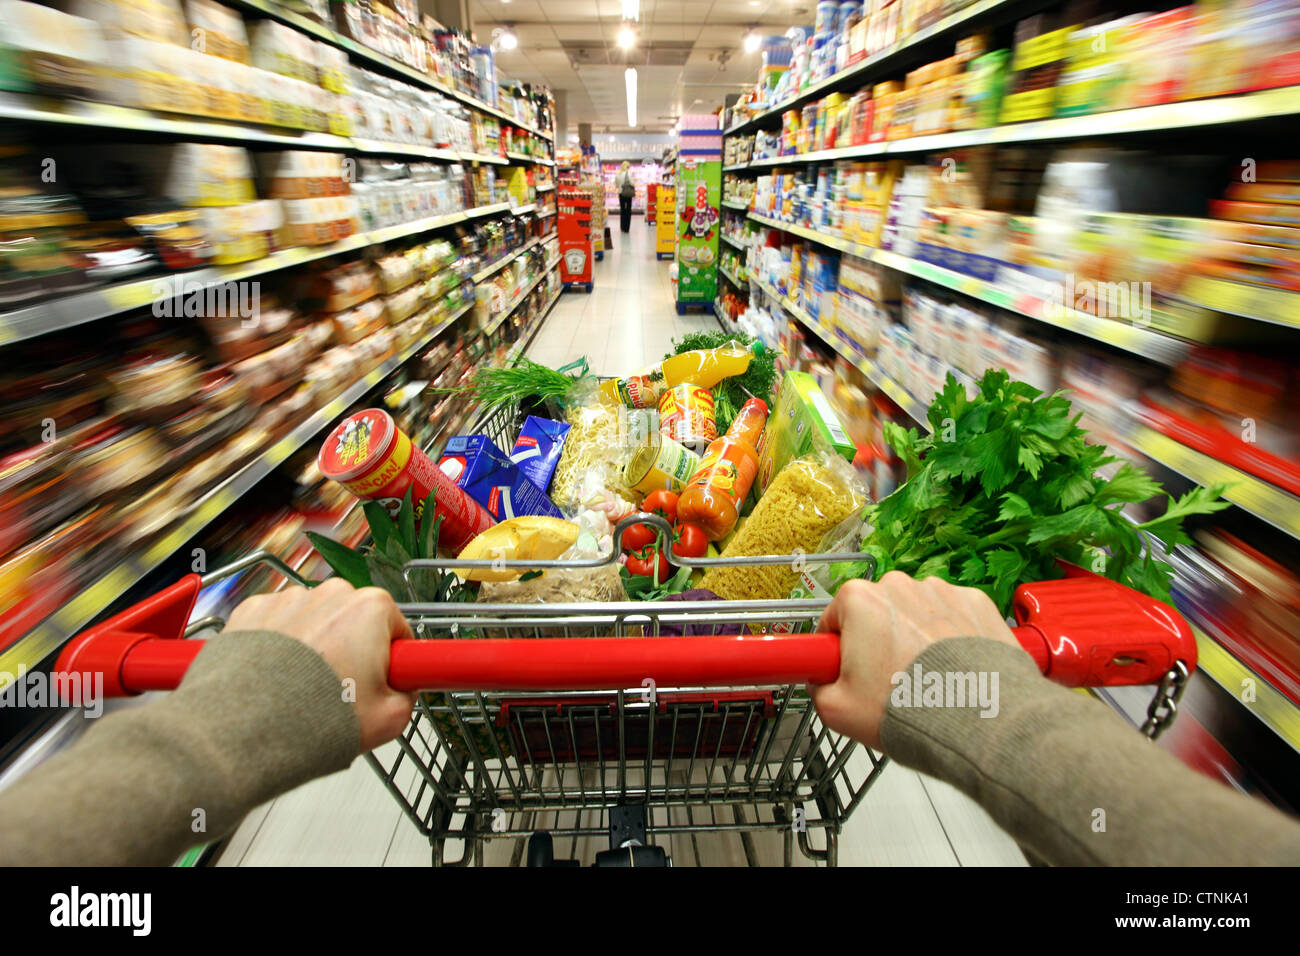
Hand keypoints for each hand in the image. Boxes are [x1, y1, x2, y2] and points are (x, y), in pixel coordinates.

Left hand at [225, 579, 415, 752]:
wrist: (241, 731)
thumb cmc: (310, 720)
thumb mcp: (390, 719)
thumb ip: (407, 695)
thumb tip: (402, 690)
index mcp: (372, 609)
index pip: (398, 629)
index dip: (393, 659)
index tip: (383, 680)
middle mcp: (330, 594)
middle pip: (354, 621)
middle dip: (352, 651)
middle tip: (342, 693)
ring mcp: (287, 599)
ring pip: (313, 622)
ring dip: (313, 648)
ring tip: (301, 691)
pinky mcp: (251, 611)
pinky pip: (275, 625)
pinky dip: (277, 647)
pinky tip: (274, 679)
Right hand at [809, 572, 1020, 749]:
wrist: (979, 720)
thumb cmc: (910, 710)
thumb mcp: (836, 710)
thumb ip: (817, 687)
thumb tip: (822, 682)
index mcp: (858, 599)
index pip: (833, 620)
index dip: (837, 650)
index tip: (847, 671)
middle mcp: (899, 585)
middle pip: (876, 613)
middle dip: (877, 642)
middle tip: (887, 682)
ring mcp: (941, 591)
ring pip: (916, 614)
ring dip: (915, 639)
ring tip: (925, 680)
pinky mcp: (976, 603)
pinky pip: (952, 618)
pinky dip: (951, 639)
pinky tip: (952, 669)